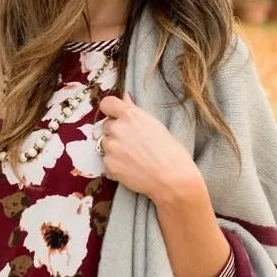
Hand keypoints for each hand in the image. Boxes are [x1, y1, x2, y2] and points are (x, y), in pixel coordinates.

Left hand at [96, 87, 198, 205]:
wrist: (172, 179)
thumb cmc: (171, 151)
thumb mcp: (155, 125)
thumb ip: (135, 112)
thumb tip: (125, 97)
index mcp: (130, 115)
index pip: (107, 103)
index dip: (111, 110)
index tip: (115, 115)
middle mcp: (117, 128)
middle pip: (106, 125)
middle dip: (115, 132)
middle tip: (132, 142)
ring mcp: (111, 147)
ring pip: (105, 143)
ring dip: (114, 148)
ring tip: (133, 156)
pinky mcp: (108, 165)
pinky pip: (106, 160)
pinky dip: (115, 163)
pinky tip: (131, 167)